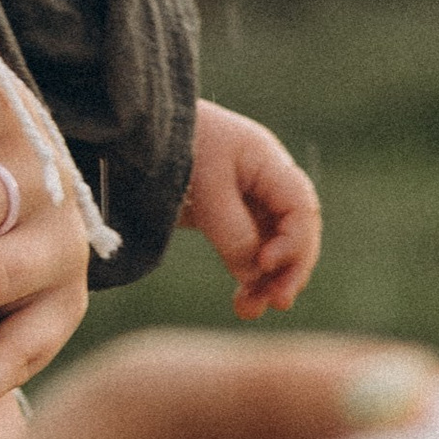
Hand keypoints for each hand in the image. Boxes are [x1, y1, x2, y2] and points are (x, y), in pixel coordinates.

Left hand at [183, 102, 321, 318]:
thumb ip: (232, 230)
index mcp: (268, 163)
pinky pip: (252, 251)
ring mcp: (251, 200)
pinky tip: (243, 301)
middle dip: (290, 269)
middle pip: (296, 232)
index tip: (267, 263)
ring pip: (275, 247)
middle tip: (277, 302)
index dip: (295, 240)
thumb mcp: (204, 186)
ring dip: (269, 281)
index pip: (301, 207)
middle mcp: (267, 183)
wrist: (137, 128)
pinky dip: (250, 276)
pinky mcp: (230, 216)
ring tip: (250, 310)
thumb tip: (256, 274)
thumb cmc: (174, 144)